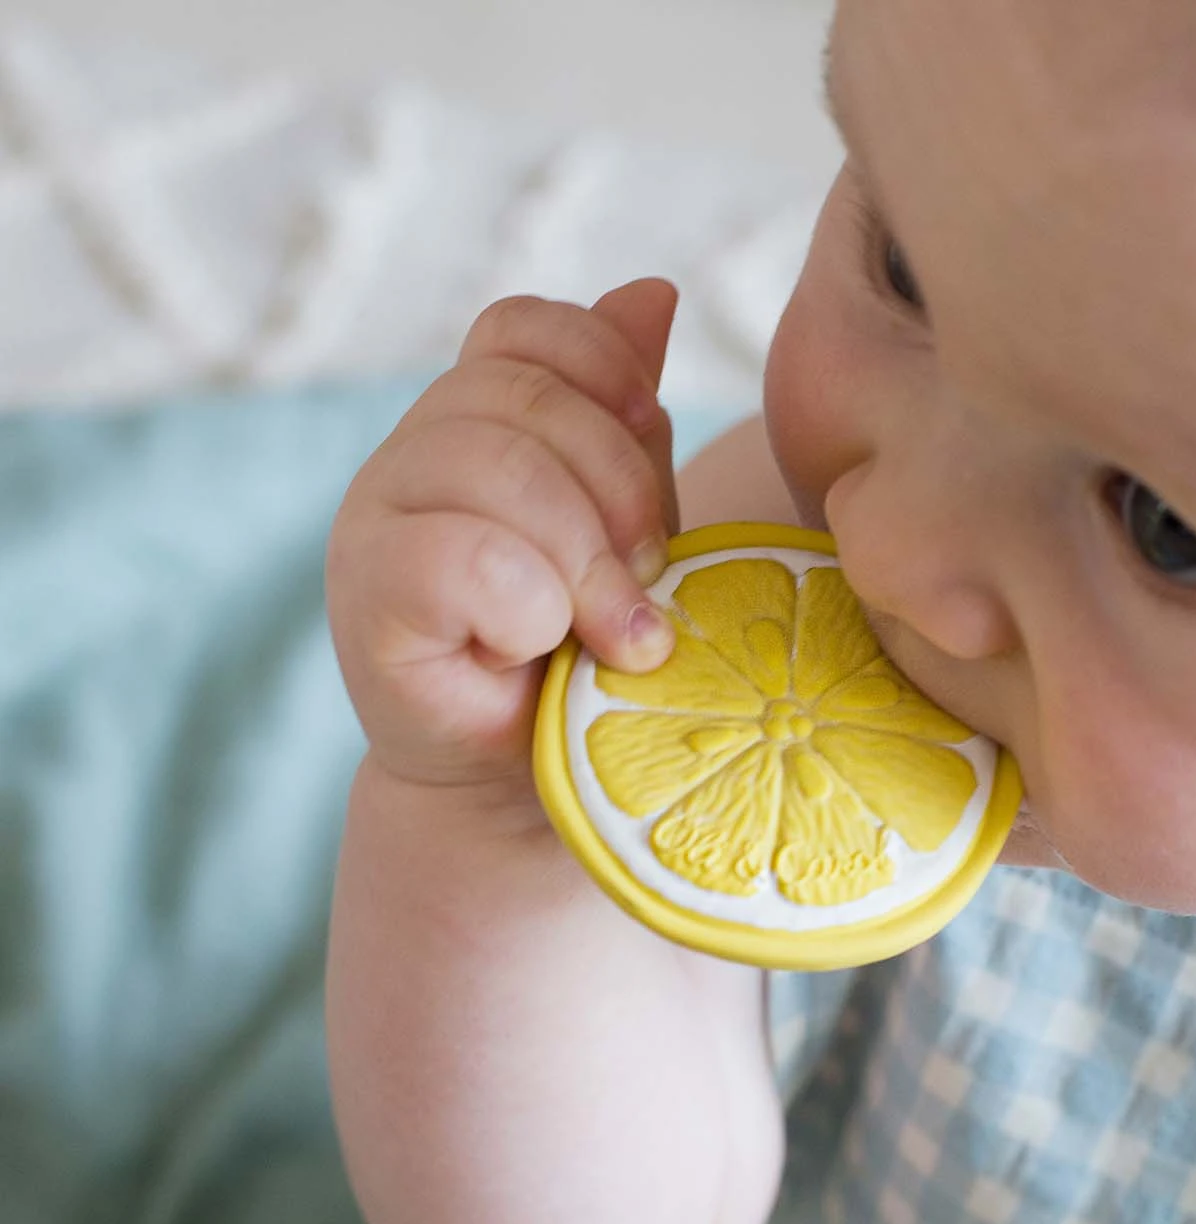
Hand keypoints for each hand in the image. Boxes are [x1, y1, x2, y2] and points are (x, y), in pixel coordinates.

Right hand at [326, 278, 680, 794]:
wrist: (529, 783)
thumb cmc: (581, 654)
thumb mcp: (625, 526)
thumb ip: (626, 423)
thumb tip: (653, 293)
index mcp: (475, 421)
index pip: (524, 327)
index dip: (602, 367)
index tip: (652, 441)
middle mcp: (413, 453)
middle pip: (524, 396)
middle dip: (619, 488)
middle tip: (652, 581)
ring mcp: (376, 518)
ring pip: (494, 466)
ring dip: (584, 560)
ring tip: (619, 636)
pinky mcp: (367, 596)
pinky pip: (458, 555)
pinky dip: (526, 607)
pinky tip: (536, 650)